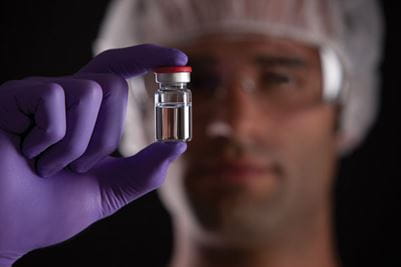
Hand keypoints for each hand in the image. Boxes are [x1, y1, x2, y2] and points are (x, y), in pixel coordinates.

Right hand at [0, 44, 187, 266]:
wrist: (5, 230)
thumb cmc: (47, 210)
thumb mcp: (107, 191)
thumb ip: (143, 173)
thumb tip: (178, 146)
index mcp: (84, 115)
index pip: (118, 70)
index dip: (148, 59)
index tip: (180, 60)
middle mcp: (64, 97)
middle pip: (114, 86)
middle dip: (106, 138)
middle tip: (76, 168)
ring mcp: (39, 93)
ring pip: (92, 92)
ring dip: (77, 145)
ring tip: (48, 166)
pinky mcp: (15, 95)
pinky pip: (55, 99)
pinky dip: (51, 139)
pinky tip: (26, 154)